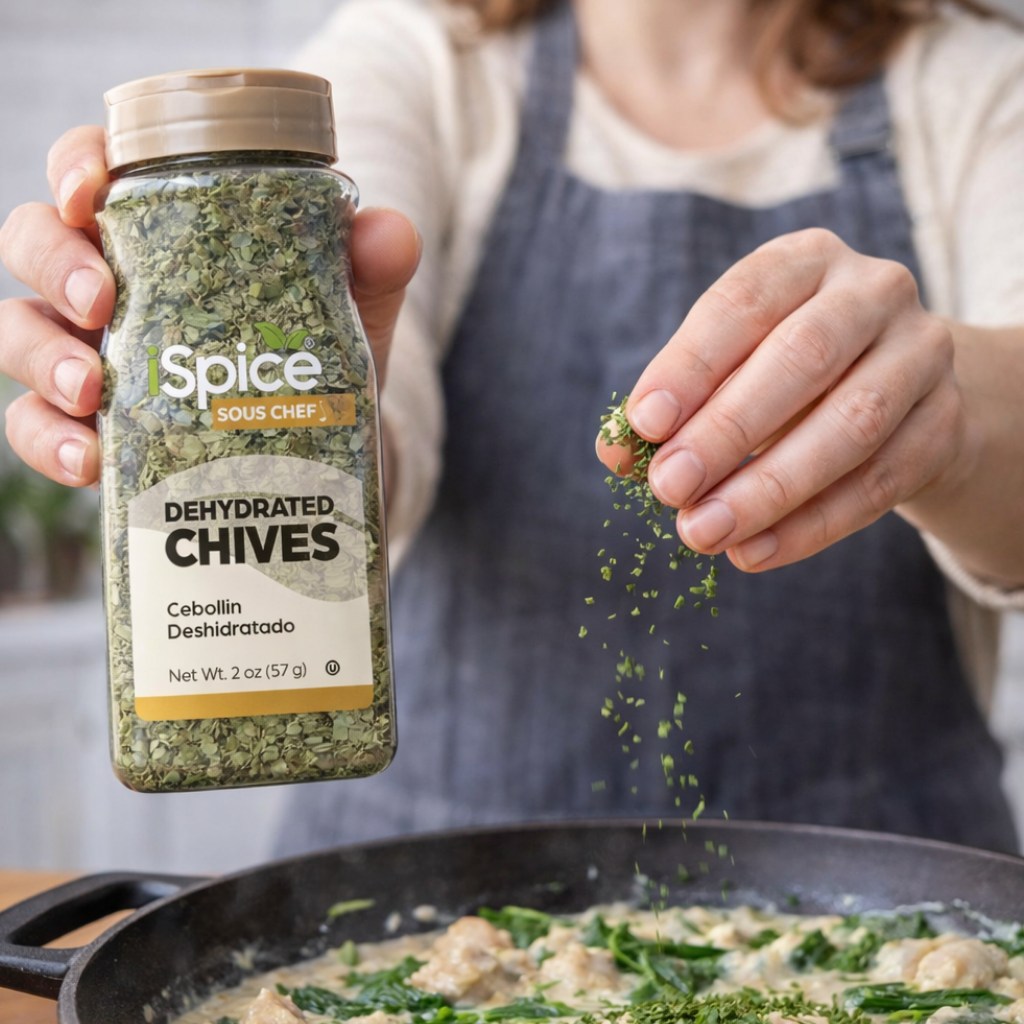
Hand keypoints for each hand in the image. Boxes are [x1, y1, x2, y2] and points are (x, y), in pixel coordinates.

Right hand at [0, 126, 419, 486]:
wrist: (318, 455)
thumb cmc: (315, 360)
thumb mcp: (349, 315)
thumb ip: (368, 272)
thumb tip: (390, 233)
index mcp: (161, 234)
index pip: (96, 174)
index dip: (75, 166)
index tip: (90, 188)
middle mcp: (111, 285)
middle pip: (34, 242)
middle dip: (53, 263)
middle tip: (101, 301)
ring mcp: (91, 354)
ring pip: (17, 332)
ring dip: (42, 357)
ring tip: (92, 390)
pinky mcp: (92, 428)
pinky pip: (34, 427)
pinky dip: (47, 441)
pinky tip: (86, 462)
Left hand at [598, 228, 969, 572]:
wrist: (896, 394)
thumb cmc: (782, 377)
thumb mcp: (726, 372)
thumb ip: (672, 407)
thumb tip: (614, 452)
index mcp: (804, 261)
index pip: (743, 302)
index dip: (691, 364)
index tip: (644, 423)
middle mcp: (874, 291)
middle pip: (802, 357)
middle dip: (727, 430)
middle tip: (668, 488)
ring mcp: (922, 354)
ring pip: (852, 424)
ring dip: (768, 488)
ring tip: (702, 533)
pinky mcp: (946, 423)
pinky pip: (880, 482)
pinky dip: (811, 526)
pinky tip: (752, 553)